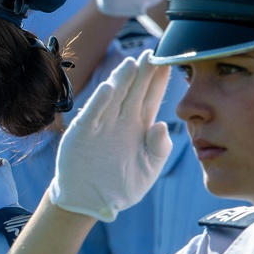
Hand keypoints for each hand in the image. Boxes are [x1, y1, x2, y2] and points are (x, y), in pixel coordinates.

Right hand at [49, 50, 171, 221]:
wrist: (91, 201)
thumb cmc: (121, 187)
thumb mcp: (147, 170)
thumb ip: (159, 149)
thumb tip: (162, 125)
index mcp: (139, 127)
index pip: (151, 97)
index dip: (159, 80)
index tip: (170, 60)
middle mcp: (120, 120)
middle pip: (134, 91)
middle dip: (142, 72)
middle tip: (153, 52)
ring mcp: (101, 125)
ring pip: (113, 97)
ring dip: (122, 80)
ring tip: (132, 64)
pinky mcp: (83, 134)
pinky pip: (92, 114)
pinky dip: (99, 101)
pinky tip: (109, 88)